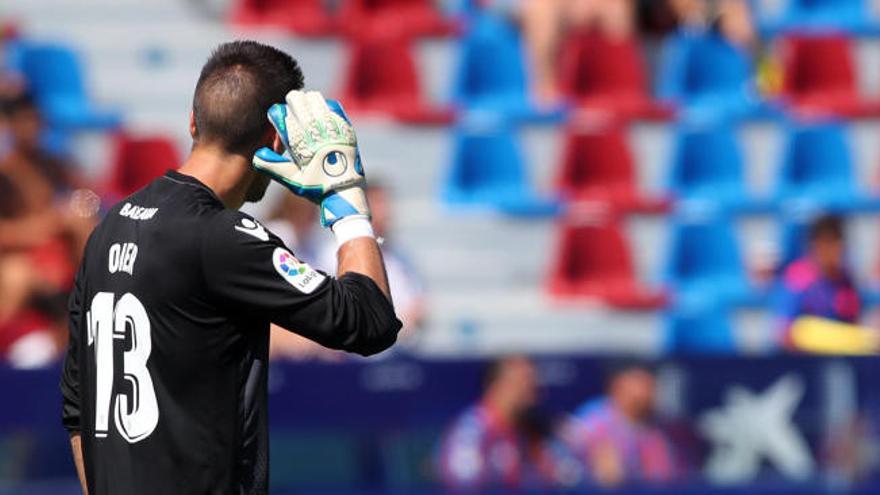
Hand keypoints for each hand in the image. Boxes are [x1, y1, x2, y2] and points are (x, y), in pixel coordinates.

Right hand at [252, 90, 368, 227]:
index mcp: (302, 147)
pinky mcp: (348, 133)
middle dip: (295, 100)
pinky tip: (324, 107)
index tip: (277, 111)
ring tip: (307, 98)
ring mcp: (334, 133)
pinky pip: (336, 112)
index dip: (280, 113)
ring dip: (311, 100)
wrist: (346, 193)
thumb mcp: (293, 181)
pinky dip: (328, 107)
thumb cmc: (318, 188)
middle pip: (302, 107)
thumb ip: (274, 167)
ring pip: (319, 106)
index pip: (286, 120)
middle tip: (292, 98)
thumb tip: (257, 153)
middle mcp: (318, 137)